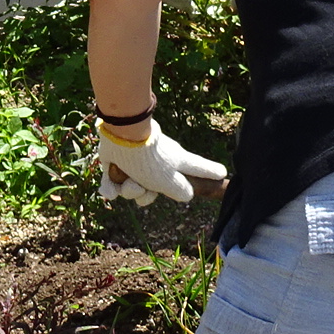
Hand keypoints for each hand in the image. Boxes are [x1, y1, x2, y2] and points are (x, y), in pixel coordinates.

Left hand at [95, 120, 227, 204]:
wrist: (122, 139)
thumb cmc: (150, 160)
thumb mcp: (170, 180)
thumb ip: (182, 191)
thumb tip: (187, 195)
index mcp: (176, 163)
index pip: (199, 168)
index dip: (211, 172)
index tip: (222, 172)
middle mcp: (158, 163)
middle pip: (155, 191)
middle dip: (145, 195)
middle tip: (145, 187)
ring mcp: (138, 163)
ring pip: (133, 190)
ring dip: (128, 189)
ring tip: (127, 179)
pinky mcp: (118, 162)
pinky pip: (114, 185)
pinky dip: (112, 187)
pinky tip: (112, 186)